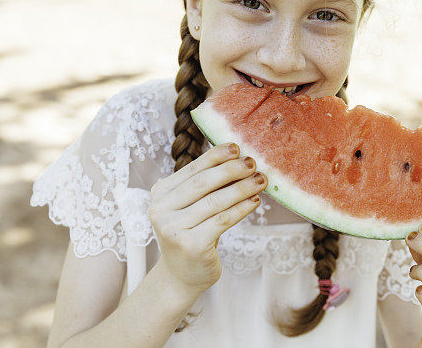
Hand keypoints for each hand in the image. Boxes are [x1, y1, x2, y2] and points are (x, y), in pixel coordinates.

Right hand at [148, 143, 267, 294]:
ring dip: (242, 188)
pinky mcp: (191, 245)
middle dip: (231, 170)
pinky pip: (222, 221)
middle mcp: (161, 210)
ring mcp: (173, 229)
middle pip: (203, 183)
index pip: (193, 169)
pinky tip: (255, 201)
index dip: (216, 156)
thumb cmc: (192, 234)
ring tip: (261, 180)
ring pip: (215, 201)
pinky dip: (241, 209)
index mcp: (160, 194)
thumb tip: (237, 158)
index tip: (237, 147)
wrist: (181, 276)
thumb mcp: (191, 208)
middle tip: (253, 162)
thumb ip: (204, 186)